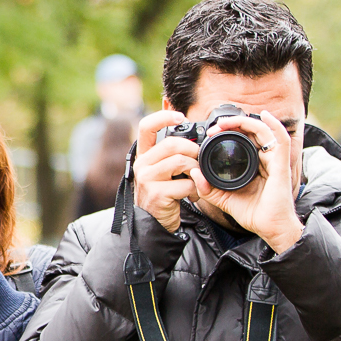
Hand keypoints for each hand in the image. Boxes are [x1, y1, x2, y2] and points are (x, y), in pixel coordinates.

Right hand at [131, 108, 198, 231]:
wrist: (154, 224)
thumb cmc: (164, 194)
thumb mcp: (163, 171)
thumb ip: (171, 155)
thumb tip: (195, 138)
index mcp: (143, 155)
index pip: (146, 126)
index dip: (163, 116)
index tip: (181, 117)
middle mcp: (141, 164)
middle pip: (171, 143)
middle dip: (192, 149)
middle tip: (199, 160)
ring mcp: (147, 179)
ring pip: (180, 161)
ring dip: (195, 170)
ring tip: (197, 180)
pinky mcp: (157, 194)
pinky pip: (185, 183)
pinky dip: (195, 189)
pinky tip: (193, 195)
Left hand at [191, 109, 303, 252]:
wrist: (270, 229)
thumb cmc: (254, 214)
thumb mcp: (224, 199)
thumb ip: (208, 188)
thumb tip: (193, 174)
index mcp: (253, 165)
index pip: (243, 140)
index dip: (228, 132)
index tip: (210, 133)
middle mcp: (265, 159)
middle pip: (252, 132)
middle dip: (233, 124)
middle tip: (215, 127)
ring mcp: (274, 160)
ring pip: (264, 131)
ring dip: (245, 122)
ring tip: (226, 121)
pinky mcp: (281, 164)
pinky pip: (281, 140)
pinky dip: (275, 125)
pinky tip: (264, 115)